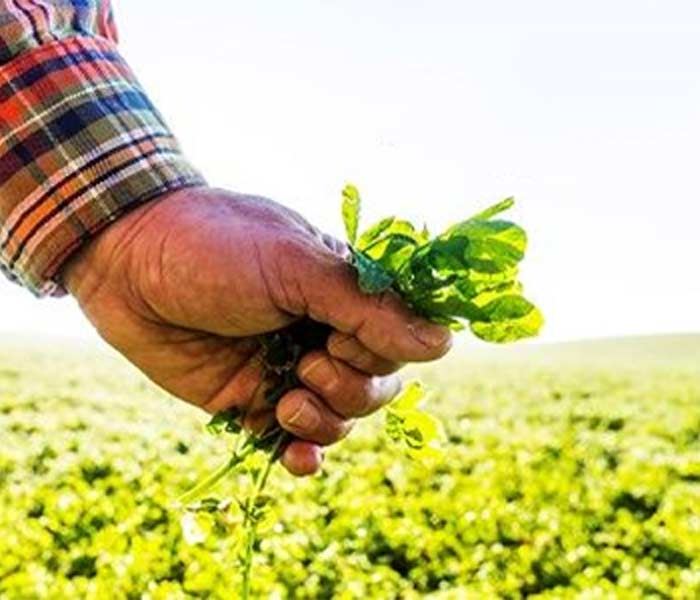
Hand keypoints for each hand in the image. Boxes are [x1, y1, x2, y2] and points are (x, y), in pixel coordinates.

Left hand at [64, 187, 450, 474]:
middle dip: (351, 387)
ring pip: (342, 417)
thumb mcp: (295, 265)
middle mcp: (325, 331)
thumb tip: (444, 343)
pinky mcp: (252, 401)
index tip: (345, 338)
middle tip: (309, 363)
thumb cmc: (215, 247)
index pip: (400, 337)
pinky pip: (294, 441)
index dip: (386, 352)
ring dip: (326, 421)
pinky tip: (296, 456)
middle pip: (377, 385)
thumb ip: (367, 307)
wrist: (127, 264)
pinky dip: (303, 455)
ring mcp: (290, 368)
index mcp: (345, 292)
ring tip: (287, 403)